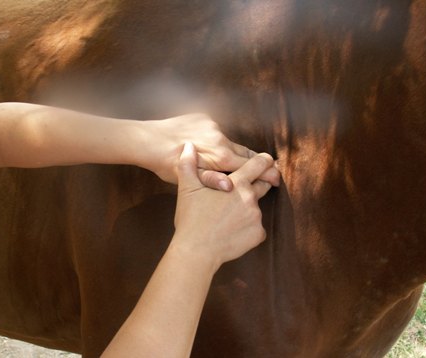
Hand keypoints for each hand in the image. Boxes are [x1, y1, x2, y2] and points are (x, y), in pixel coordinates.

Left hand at [137, 113, 279, 190]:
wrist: (147, 141)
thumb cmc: (166, 165)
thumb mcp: (189, 181)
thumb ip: (212, 181)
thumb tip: (231, 186)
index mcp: (220, 156)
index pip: (251, 164)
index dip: (267, 172)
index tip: (277, 176)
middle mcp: (221, 138)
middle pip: (245, 152)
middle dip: (255, 161)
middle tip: (267, 168)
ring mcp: (213, 126)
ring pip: (230, 142)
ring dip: (232, 151)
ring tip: (231, 162)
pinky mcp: (204, 117)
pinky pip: (217, 131)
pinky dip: (217, 140)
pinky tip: (209, 147)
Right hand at [171, 142, 273, 270]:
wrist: (196, 251)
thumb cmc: (191, 219)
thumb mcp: (186, 188)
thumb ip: (188, 164)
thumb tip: (188, 146)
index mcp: (237, 183)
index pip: (259, 164)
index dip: (265, 160)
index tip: (267, 161)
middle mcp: (251, 198)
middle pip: (264, 184)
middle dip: (259, 183)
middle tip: (246, 187)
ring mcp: (256, 217)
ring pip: (257, 208)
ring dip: (248, 208)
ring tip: (230, 216)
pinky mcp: (258, 235)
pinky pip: (257, 228)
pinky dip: (248, 228)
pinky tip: (233, 231)